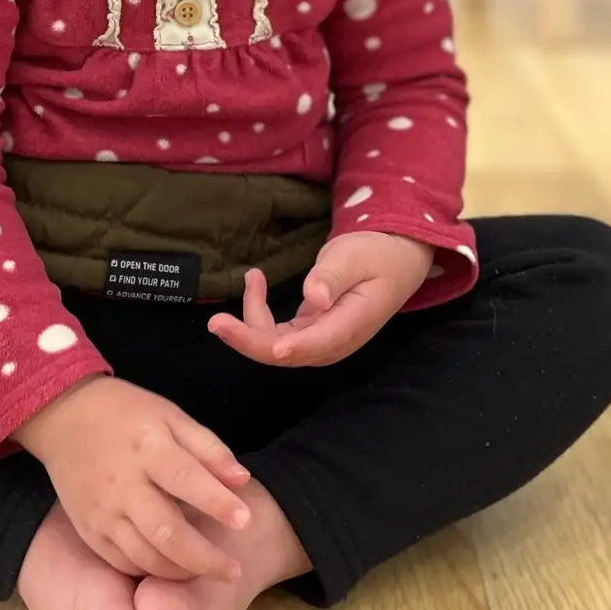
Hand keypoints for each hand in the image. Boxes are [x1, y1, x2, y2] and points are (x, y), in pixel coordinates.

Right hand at [13, 376, 252, 581]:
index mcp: (147, 448)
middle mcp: (123, 484)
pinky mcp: (89, 530)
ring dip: (181, 571)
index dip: (217, 503)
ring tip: (209, 572)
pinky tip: (173, 567)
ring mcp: (102, 512)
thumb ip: (208, 448)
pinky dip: (151, 571)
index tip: (246, 521)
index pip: (186, 479)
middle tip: (233, 571)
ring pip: (145, 556)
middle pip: (166, 532)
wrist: (64, 417)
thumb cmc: (127, 414)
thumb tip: (242, 481)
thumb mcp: (170, 416)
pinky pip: (122, 562)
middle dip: (204, 558)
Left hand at [209, 230, 434, 367]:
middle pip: (284, 354)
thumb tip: (314, 299)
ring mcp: (321, 341)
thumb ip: (333, 277)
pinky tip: (257, 283)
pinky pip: (277, 336)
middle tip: (216, 321)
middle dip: (247, 341)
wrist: (394, 262)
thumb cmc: (376, 255)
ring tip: (252, 277)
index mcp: (350, 325)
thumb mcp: (355, 256)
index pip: (312, 345)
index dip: (280, 348)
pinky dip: (259, 315)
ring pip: (276, 347)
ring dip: (250, 323)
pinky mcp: (311, 334)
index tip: (258, 342)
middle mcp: (333, 342)